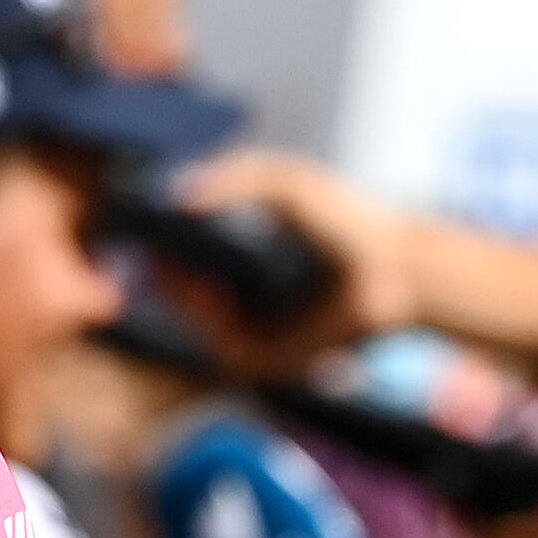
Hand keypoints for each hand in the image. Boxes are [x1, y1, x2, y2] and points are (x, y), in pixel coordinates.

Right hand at [166, 150, 418, 353]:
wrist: (391, 266)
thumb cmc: (345, 220)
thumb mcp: (285, 184)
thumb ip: (232, 177)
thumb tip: (178, 195)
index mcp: (242, 257)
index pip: (184, 257)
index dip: (162, 247)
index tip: (146, 231)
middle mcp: (244, 297)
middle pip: (180, 293)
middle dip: (163, 275)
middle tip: (155, 255)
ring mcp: (253, 331)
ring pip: (195, 322)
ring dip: (180, 300)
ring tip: (182, 271)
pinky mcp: (267, 360)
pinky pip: (221, 348)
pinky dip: (209, 324)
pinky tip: (213, 295)